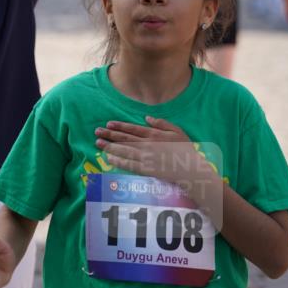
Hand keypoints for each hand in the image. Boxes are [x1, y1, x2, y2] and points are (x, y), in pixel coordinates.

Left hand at [94, 117, 219, 209]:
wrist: (191, 170)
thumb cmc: (185, 150)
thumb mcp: (177, 131)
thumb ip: (162, 123)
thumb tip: (147, 117)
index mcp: (154, 134)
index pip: (133, 129)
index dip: (119, 126)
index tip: (108, 124)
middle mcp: (147, 144)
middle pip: (124, 139)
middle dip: (109, 135)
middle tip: (96, 132)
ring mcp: (145, 157)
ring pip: (123, 150)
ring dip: (109, 146)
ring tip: (98, 143)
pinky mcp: (145, 169)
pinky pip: (128, 164)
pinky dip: (117, 160)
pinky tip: (109, 157)